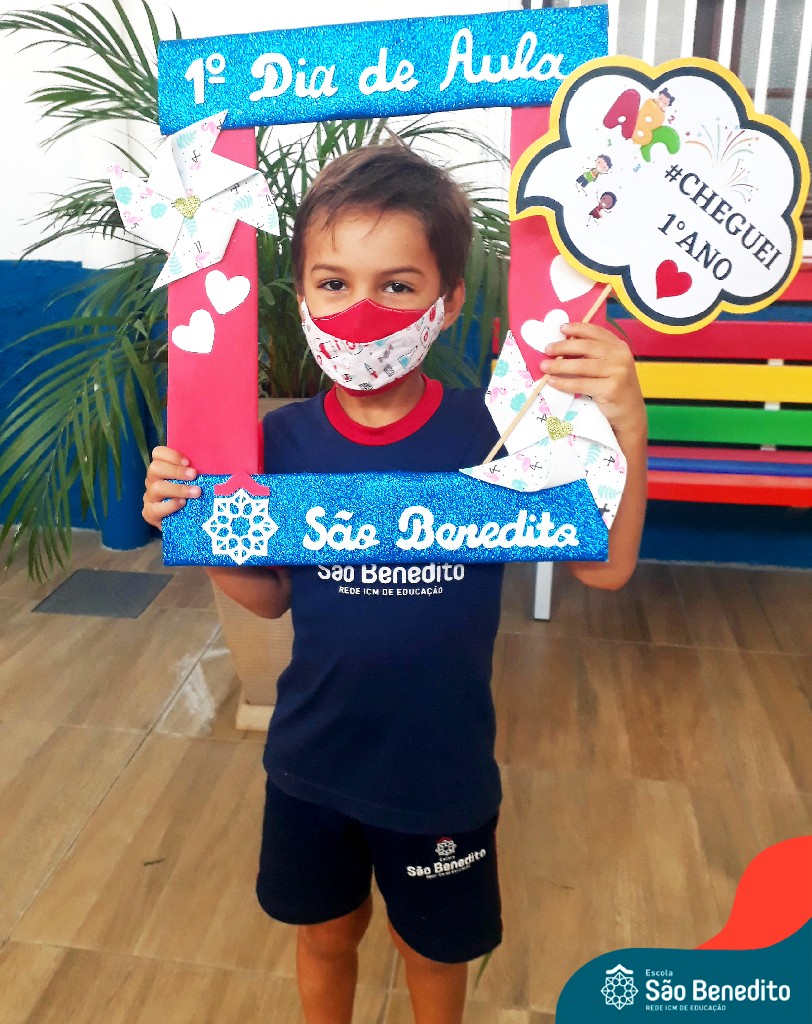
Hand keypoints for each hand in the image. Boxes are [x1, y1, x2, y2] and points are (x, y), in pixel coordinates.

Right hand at [142, 446, 200, 528]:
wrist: (185, 523)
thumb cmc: (192, 496)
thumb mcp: (195, 481)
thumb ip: (198, 471)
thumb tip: (218, 461)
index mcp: (162, 468)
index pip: (158, 453)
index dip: (172, 455)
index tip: (188, 462)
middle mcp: (153, 480)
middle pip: (155, 468)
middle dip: (176, 471)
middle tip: (194, 475)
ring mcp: (150, 497)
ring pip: (156, 487)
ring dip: (178, 488)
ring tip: (196, 492)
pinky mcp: (150, 513)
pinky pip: (155, 508)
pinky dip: (170, 505)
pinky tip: (182, 504)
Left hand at [539, 322, 646, 437]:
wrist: (630, 414)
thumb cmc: (615, 389)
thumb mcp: (610, 366)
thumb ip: (595, 355)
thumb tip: (564, 346)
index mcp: (619, 347)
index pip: (596, 332)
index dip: (578, 328)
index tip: (561, 328)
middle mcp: (620, 356)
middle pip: (586, 347)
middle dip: (563, 347)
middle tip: (547, 349)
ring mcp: (618, 372)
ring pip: (581, 366)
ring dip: (559, 366)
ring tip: (544, 366)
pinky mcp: (611, 388)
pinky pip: (581, 384)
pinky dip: (564, 383)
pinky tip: (553, 382)